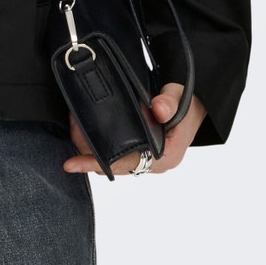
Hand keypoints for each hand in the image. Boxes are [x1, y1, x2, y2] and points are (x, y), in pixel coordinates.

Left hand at [62, 83, 207, 174]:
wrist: (197, 105)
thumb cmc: (188, 104)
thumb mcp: (180, 97)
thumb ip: (169, 102)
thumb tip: (157, 110)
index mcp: (165, 156)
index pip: (123, 164)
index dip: (96, 163)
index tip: (72, 163)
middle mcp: (155, 163)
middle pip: (114, 166)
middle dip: (88, 156)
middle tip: (68, 140)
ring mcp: (148, 160)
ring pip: (114, 162)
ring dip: (93, 151)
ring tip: (73, 132)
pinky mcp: (143, 152)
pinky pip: (118, 155)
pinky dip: (102, 147)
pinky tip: (87, 135)